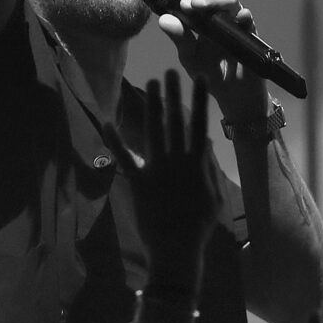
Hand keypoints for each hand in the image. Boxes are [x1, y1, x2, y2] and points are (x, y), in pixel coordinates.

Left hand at [104, 72, 215, 268]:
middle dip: (172, 95)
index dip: (198, 100)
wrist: (177, 250)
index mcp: (196, 163)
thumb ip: (210, 169)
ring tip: (152, 85)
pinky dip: (116, 141)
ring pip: (154, 131)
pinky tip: (108, 123)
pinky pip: (125, 158)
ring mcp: (157, 170)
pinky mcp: (139, 181)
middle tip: (168, 72)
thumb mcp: (215, 197)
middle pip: (174, 121)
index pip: (198, 124)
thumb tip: (207, 144)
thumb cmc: (199, 226)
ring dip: (153, 107)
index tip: (197, 78)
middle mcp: (177, 160)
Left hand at [151, 0, 271, 121]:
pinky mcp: (249, 35)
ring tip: (197, 8)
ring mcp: (235, 22)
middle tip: (187, 1)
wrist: (231, 94)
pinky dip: (243, 16)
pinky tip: (238, 18)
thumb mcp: (188, 55)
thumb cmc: (208, 70)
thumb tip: (164, 19)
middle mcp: (219, 12)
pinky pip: (248, 20)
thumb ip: (178, 37)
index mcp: (202, 11)